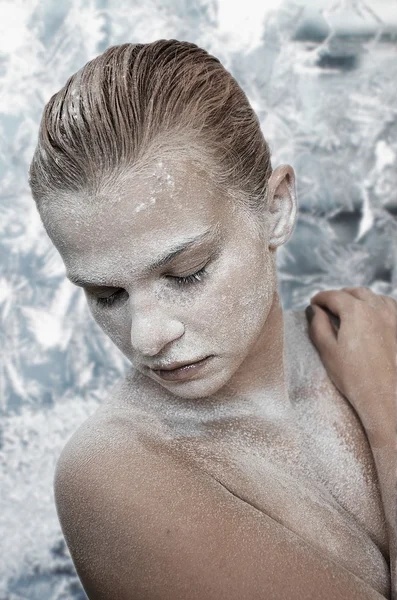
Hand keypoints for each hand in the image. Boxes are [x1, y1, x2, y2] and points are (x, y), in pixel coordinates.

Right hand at [305, 286, 396, 422]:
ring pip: (375, 297)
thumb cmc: (355, 377)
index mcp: (356, 311)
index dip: (320, 298)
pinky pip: (390, 307)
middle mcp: (377, 308)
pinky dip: (378, 306)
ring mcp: (394, 317)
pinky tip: (373, 317)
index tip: (313, 304)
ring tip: (350, 309)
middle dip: (340, 296)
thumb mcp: (327, 351)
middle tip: (329, 306)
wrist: (387, 397)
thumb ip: (318, 325)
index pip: (333, 296)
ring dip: (360, 299)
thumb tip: (314, 310)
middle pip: (355, 292)